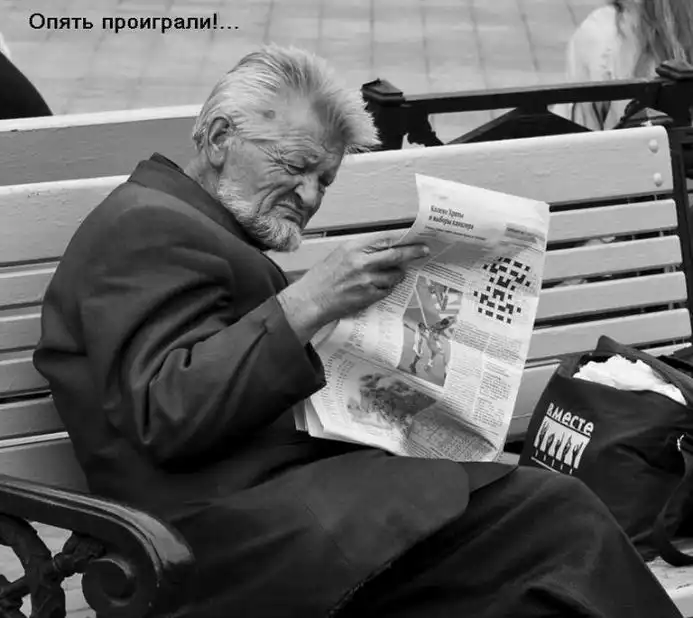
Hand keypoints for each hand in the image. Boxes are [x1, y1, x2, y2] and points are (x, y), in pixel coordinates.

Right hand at [277, 232, 428, 343]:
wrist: (312, 300)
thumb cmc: (322, 277)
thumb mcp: (339, 254)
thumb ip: (361, 249)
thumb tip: (385, 246)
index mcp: (353, 248)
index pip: (385, 238)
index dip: (403, 238)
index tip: (414, 238)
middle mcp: (361, 262)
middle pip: (396, 254)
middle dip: (413, 252)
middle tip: (424, 251)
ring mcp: (366, 280)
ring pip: (395, 275)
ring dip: (398, 274)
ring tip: (393, 274)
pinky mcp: (369, 296)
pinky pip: (387, 290)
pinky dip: (388, 287)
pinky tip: (380, 286)